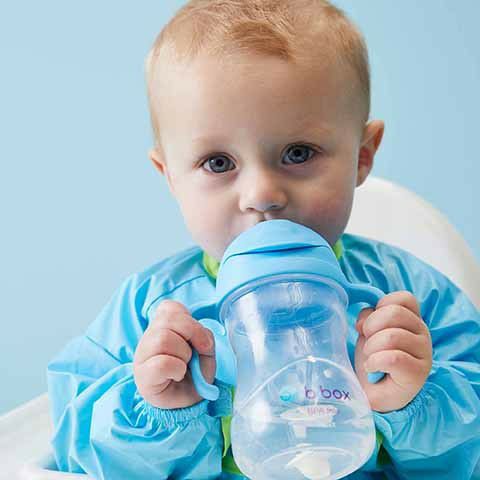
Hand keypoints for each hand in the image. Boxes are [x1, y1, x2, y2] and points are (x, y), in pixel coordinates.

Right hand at [133, 300, 215, 408]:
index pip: (169, 308)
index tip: (199, 338)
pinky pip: (162, 363)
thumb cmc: (193, 375)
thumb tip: (202, 341)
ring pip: (163, 338)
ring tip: (185, 365)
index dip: (189, 319)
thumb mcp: (206, 352)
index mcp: (162, 327)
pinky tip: (177, 374)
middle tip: (197, 353)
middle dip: (193, 334)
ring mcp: (143, 355)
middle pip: (169, 320)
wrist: (187, 404)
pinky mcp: (143, 376)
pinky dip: (177, 368)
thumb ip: (205, 338)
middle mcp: (149, 337)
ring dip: (184, 353)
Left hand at [354, 291, 431, 412]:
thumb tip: (362, 322)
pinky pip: (393, 358)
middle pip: (394, 313)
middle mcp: (422, 333)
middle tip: (367, 342)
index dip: (381, 306)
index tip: (369, 324)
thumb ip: (368, 317)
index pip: (404, 298)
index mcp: (411, 319)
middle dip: (371, 326)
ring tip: (370, 357)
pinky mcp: (418, 373)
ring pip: (392, 336)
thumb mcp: (368, 332)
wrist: (375, 392)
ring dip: (372, 347)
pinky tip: (371, 368)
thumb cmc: (374, 358)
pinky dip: (375, 362)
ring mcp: (423, 353)